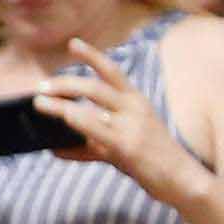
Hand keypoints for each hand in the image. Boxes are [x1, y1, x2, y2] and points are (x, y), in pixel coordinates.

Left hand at [32, 38, 205, 205]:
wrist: (183, 180)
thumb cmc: (154, 161)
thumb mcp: (125, 143)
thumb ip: (92, 142)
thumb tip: (56, 149)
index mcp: (137, 101)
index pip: (112, 71)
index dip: (91, 55)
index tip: (73, 43)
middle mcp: (135, 109)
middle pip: (94, 86)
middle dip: (64, 84)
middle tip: (41, 87)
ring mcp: (131, 127)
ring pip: (90, 106)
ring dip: (60, 103)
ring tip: (40, 102)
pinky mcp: (127, 147)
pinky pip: (95, 130)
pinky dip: (73, 126)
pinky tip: (57, 132)